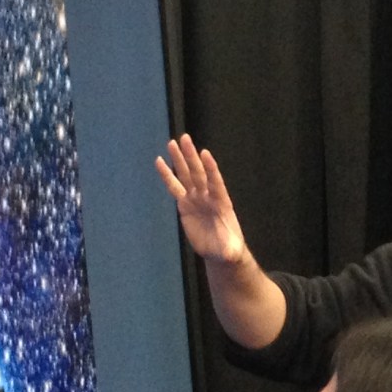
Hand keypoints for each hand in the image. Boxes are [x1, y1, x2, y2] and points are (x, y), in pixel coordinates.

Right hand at [156, 135, 248, 264]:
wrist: (219, 250)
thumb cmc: (228, 248)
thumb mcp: (231, 251)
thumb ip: (230, 250)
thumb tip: (230, 253)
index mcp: (221, 203)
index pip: (215, 182)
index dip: (211, 169)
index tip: (205, 153)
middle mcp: (208, 196)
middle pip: (198, 173)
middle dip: (191, 156)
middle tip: (185, 138)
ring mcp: (196, 198)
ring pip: (186, 176)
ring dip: (179, 159)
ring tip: (172, 143)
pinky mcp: (185, 205)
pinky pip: (174, 187)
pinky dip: (167, 175)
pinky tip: (160, 162)